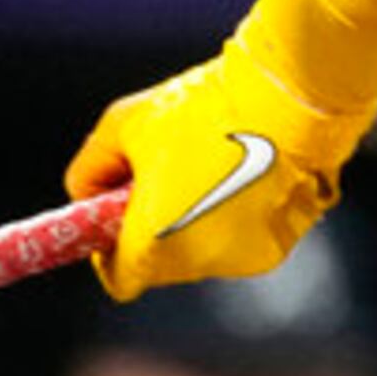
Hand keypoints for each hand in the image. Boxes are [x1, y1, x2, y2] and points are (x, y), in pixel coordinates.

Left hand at [64, 38, 373, 299]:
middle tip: (167, 176)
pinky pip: (240, 241)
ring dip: (197, 224)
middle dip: (155, 228)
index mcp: (152, 241)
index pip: (118, 277)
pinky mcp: (276, 248)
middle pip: (160, 263)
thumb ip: (91, 168)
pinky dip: (236, 218)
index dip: (111, 248)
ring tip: (213, 166)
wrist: (289, 99)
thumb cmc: (203, 107)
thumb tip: (87, 193)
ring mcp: (240, 259)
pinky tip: (246, 174)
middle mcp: (197, 262)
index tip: (118, 214)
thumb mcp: (124, 124)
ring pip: (202, 251)